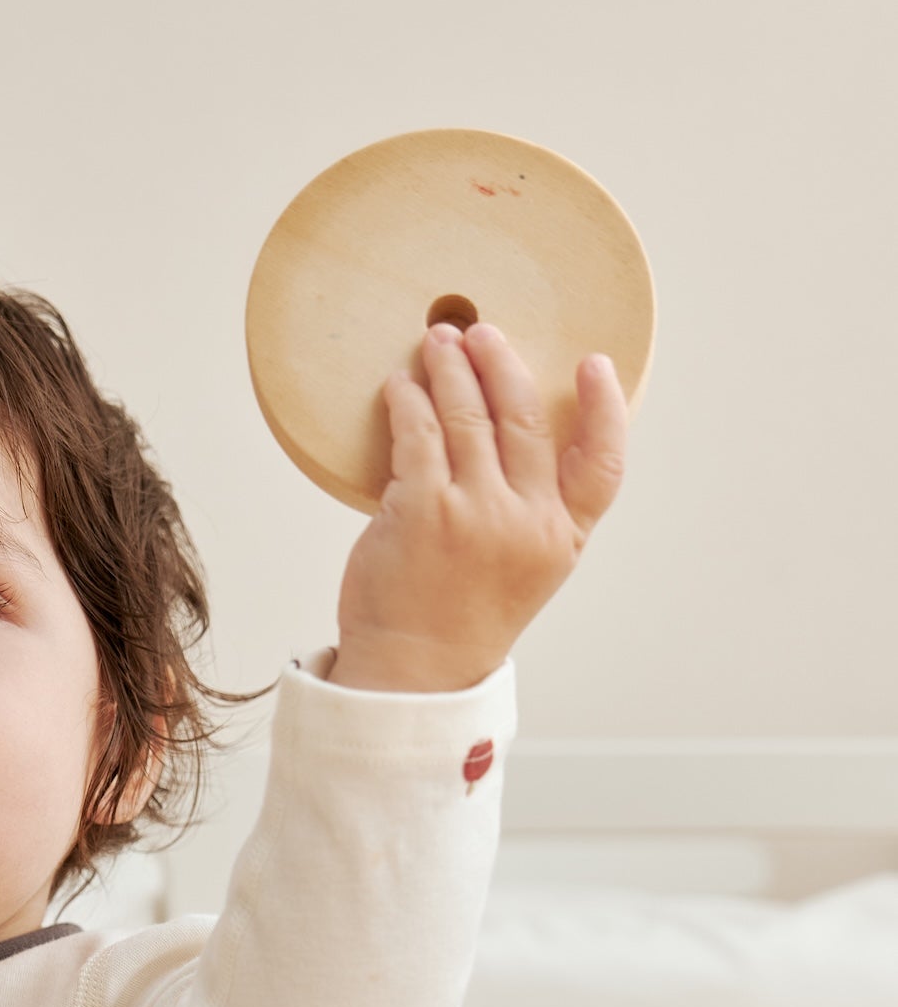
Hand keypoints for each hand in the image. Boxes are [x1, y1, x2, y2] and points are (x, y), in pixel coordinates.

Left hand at [331, 321, 630, 692]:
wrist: (412, 674)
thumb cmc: (459, 620)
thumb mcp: (523, 571)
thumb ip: (532, 512)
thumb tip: (508, 432)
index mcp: (561, 538)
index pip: (604, 464)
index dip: (606, 408)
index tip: (595, 364)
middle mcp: (525, 522)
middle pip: (525, 418)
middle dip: (500, 363)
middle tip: (480, 333)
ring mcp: (474, 514)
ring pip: (468, 415)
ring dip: (451, 368)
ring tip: (437, 343)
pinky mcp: (420, 511)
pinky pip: (418, 433)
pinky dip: (409, 400)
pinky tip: (401, 386)